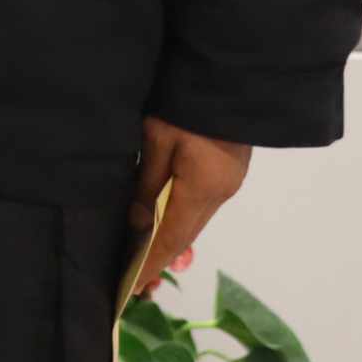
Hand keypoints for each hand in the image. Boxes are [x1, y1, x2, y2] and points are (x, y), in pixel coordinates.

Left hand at [130, 118, 252, 299]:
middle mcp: (221, 192)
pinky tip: (167, 228)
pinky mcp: (229, 171)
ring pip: (195, 221)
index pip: (172, 238)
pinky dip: (182, 222)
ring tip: (147, 263)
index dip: (151, 264)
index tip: (133, 287)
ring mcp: (228, 182)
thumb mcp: (157, 139)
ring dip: (172, 243)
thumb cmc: (186, 101)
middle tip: (137, 285)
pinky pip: (201, 206)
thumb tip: (137, 222)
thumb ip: (147, 182)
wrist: (229, 74)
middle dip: (160, 260)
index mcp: (203, 188)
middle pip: (186, 234)